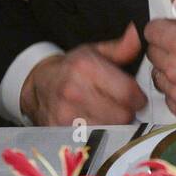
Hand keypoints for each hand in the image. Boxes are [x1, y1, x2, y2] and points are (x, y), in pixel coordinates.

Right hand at [19, 23, 147, 125]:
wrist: (37, 84)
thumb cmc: (69, 69)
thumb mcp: (93, 52)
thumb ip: (120, 47)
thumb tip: (137, 34)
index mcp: (84, 67)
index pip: (127, 92)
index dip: (138, 98)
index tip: (136, 98)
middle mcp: (73, 91)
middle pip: (122, 116)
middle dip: (127, 113)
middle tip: (121, 108)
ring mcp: (65, 114)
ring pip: (110, 131)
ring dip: (114, 126)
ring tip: (108, 116)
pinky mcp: (60, 132)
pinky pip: (94, 141)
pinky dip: (99, 136)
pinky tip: (96, 125)